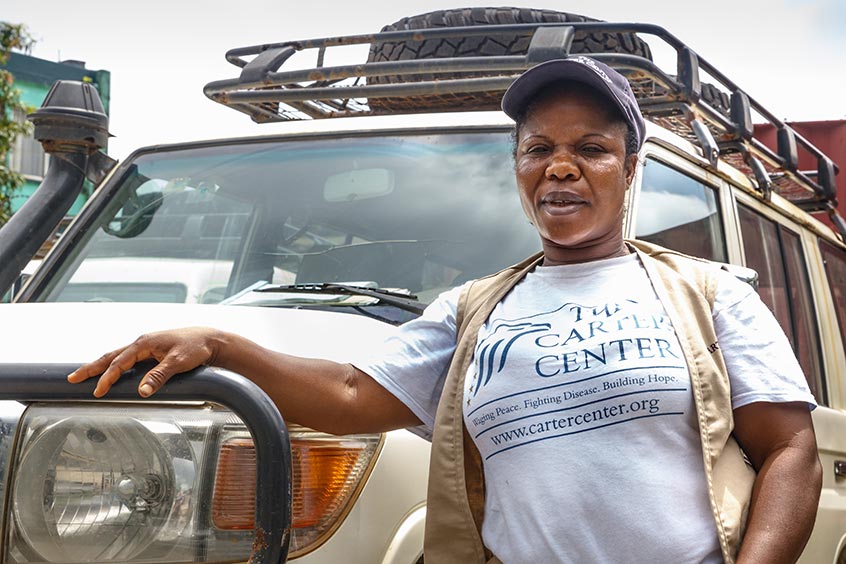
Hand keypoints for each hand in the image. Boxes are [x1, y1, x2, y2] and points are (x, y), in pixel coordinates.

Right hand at [67, 327, 222, 397]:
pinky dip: (114, 365)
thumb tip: (141, 391)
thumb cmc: (195, 348)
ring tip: (84, 374)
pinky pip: (127, 358)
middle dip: (91, 367)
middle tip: (72, 378)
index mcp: (145, 343)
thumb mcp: (178, 363)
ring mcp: (146, 346)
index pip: (120, 362)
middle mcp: (142, 343)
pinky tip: (111, 372)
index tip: (97, 391)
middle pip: (111, 356)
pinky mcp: (152, 351)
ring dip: (101, 365)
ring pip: (118, 356)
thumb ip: (159, 376)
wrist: (210, 340)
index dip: (107, 377)